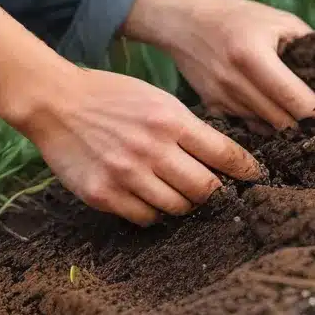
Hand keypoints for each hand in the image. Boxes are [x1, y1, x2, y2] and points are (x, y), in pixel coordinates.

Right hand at [0, 0, 260, 227]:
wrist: (57, 102)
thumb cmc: (113, 97)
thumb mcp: (158, 101)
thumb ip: (187, 127)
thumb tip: (222, 155)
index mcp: (171, 121)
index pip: (225, 153)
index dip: (247, 169)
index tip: (257, 177)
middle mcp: (153, 150)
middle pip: (206, 189)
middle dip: (218, 193)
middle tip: (220, 193)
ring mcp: (128, 175)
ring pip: (178, 208)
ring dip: (186, 205)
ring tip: (184, 195)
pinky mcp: (104, 195)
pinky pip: (145, 218)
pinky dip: (155, 213)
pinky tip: (152, 199)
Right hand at [122, 0, 314, 132]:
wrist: (186, 21)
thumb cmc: (239, 17)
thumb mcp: (278, 20)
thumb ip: (309, 44)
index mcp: (252, 55)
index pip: (293, 97)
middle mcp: (234, 81)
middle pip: (281, 121)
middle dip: (307, 125)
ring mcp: (220, 98)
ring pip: (266, 129)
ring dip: (287, 129)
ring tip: (306, 123)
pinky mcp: (212, 109)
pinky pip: (248, 128)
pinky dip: (266, 127)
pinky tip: (279, 120)